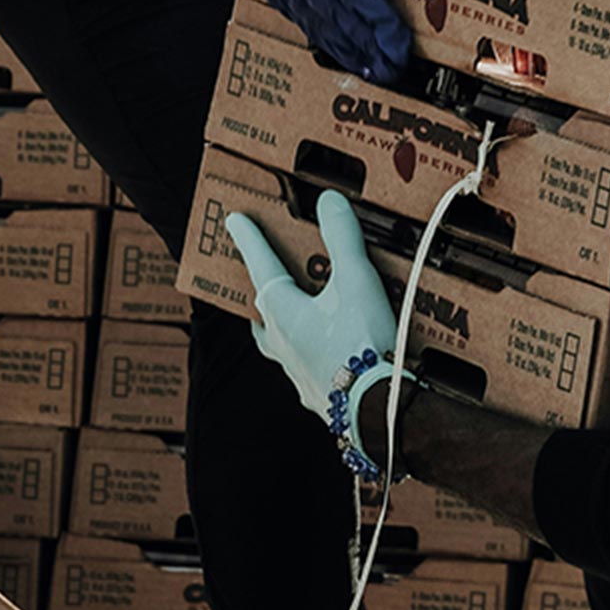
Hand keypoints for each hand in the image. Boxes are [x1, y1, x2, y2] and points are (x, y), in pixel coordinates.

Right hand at [209, 0, 412, 81]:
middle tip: (397, 69)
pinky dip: (329, 43)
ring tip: (376, 73)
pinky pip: (307, 24)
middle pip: (345, 24)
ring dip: (352, 54)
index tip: (401, 44)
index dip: (382, 25)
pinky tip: (345, 56)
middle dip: (373, 50)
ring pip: (325, 31)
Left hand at [229, 193, 413, 474]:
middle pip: (263, 314)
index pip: (261, 266)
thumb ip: (342, 237)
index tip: (233, 220)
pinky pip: (306, 370)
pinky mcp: (318, 396)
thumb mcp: (356, 280)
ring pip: (278, 346)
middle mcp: (281, 344)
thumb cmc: (362, 341)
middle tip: (265, 280)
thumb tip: (329, 200)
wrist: (376, 408)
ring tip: (295, 320)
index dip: (250, 240)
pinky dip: (311, 357)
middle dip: (263, 294)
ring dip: (282, 329)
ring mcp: (297, 374)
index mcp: (283, 312)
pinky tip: (328, 358)